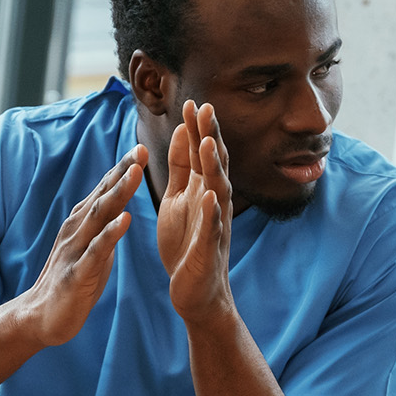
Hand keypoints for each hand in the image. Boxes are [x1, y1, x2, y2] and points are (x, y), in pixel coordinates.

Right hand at [15, 147, 144, 346]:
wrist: (40, 317)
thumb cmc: (71, 282)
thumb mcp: (92, 249)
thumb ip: (104, 228)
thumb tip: (121, 208)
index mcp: (82, 224)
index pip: (104, 190)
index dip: (123, 169)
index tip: (142, 148)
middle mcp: (76, 230)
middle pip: (102, 195)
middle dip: (123, 171)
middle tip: (142, 149)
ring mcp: (75, 250)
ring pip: (99, 216)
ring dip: (118, 193)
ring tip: (135, 174)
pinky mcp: (76, 273)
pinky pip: (96, 251)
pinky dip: (110, 234)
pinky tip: (125, 220)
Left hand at [158, 101, 233, 323]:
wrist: (196, 292)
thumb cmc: (187, 245)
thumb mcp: (178, 199)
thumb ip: (181, 168)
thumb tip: (181, 132)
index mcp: (202, 190)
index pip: (201, 154)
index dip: (196, 129)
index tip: (191, 103)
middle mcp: (214, 203)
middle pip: (214, 164)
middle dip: (209, 137)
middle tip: (205, 109)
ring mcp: (215, 225)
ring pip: (217, 191)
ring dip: (213, 167)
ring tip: (208, 144)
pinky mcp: (210, 250)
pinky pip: (213, 229)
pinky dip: (212, 213)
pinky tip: (210, 197)